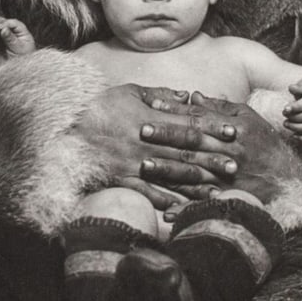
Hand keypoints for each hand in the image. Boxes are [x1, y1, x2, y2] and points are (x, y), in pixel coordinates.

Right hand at [0, 17, 36, 59]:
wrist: (19, 72)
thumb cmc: (24, 60)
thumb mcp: (19, 48)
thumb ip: (11, 38)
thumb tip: (4, 29)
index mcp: (21, 32)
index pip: (13, 23)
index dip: (5, 23)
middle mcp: (12, 33)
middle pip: (2, 24)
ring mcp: (3, 39)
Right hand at [72, 85, 242, 208]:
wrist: (65, 130)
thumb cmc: (99, 106)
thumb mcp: (128, 91)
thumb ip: (160, 93)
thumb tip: (189, 96)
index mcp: (147, 118)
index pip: (187, 123)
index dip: (212, 128)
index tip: (232, 132)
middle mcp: (144, 143)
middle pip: (185, 152)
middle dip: (212, 158)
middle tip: (236, 164)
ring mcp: (133, 164)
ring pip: (172, 175)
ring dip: (198, 183)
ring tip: (220, 189)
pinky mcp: (122, 180)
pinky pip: (148, 194)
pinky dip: (167, 202)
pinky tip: (185, 208)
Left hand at [139, 92, 301, 203]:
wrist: (290, 179)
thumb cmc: (265, 143)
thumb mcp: (248, 118)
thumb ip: (220, 107)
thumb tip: (192, 95)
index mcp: (235, 129)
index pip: (199, 118)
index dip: (174, 111)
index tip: (151, 106)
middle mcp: (231, 153)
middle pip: (193, 143)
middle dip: (165, 136)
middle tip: (140, 130)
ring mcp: (229, 178)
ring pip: (194, 173)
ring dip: (168, 170)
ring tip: (144, 165)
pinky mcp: (228, 199)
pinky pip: (203, 203)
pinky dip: (184, 208)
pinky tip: (164, 210)